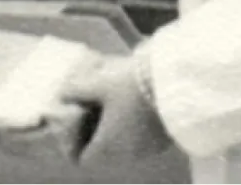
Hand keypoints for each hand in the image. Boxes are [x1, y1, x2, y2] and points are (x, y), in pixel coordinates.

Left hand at [59, 52, 173, 166]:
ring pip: (121, 143)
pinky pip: (139, 137)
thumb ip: (75, 90)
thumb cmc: (133, 85)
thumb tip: (62, 93)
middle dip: (91, 128)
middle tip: (89, 103)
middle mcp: (127, 155)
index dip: (70, 142)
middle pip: (100, 150)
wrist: (178, 83)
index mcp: (108, 146)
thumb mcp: (98, 82)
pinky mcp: (163, 140)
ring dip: (112, 125)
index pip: (80, 158)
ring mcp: (147, 149)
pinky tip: (133, 100)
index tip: (73, 120)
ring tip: (111, 98)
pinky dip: (130, 124)